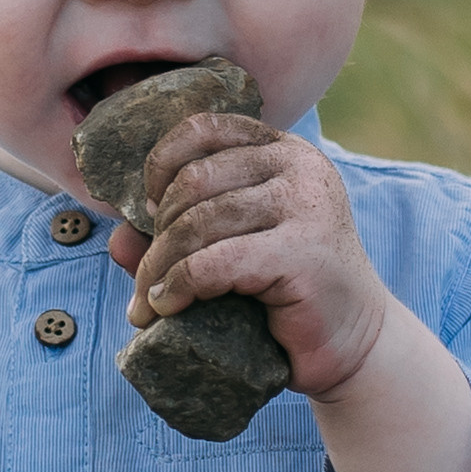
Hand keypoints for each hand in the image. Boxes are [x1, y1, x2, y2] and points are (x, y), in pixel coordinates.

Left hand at [108, 114, 470, 471]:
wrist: (353, 343)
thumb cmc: (286, 294)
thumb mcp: (229, 252)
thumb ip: (175, 236)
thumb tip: (117, 239)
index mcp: (282, 151)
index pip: (202, 128)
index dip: (160, 164)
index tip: (148, 212)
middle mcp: (298, 168)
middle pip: (192, 182)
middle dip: (156, 234)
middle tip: (147, 279)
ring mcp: (306, 207)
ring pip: (197, 223)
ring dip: (159, 268)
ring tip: (149, 303)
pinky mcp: (302, 254)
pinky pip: (213, 262)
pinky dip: (178, 285)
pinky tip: (169, 306)